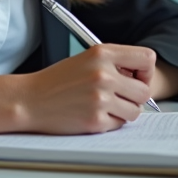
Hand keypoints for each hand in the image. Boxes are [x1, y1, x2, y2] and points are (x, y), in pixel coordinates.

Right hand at [17, 44, 156, 133]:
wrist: (30, 99)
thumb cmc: (58, 80)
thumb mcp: (87, 58)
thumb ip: (115, 63)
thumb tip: (143, 78)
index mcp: (103, 53)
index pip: (147, 58)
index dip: (145, 71)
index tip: (137, 78)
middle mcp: (104, 74)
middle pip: (144, 90)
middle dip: (135, 96)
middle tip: (120, 97)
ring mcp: (100, 98)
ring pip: (135, 111)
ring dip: (124, 111)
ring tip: (106, 106)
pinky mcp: (95, 120)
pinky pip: (119, 124)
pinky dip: (110, 122)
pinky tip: (93, 114)